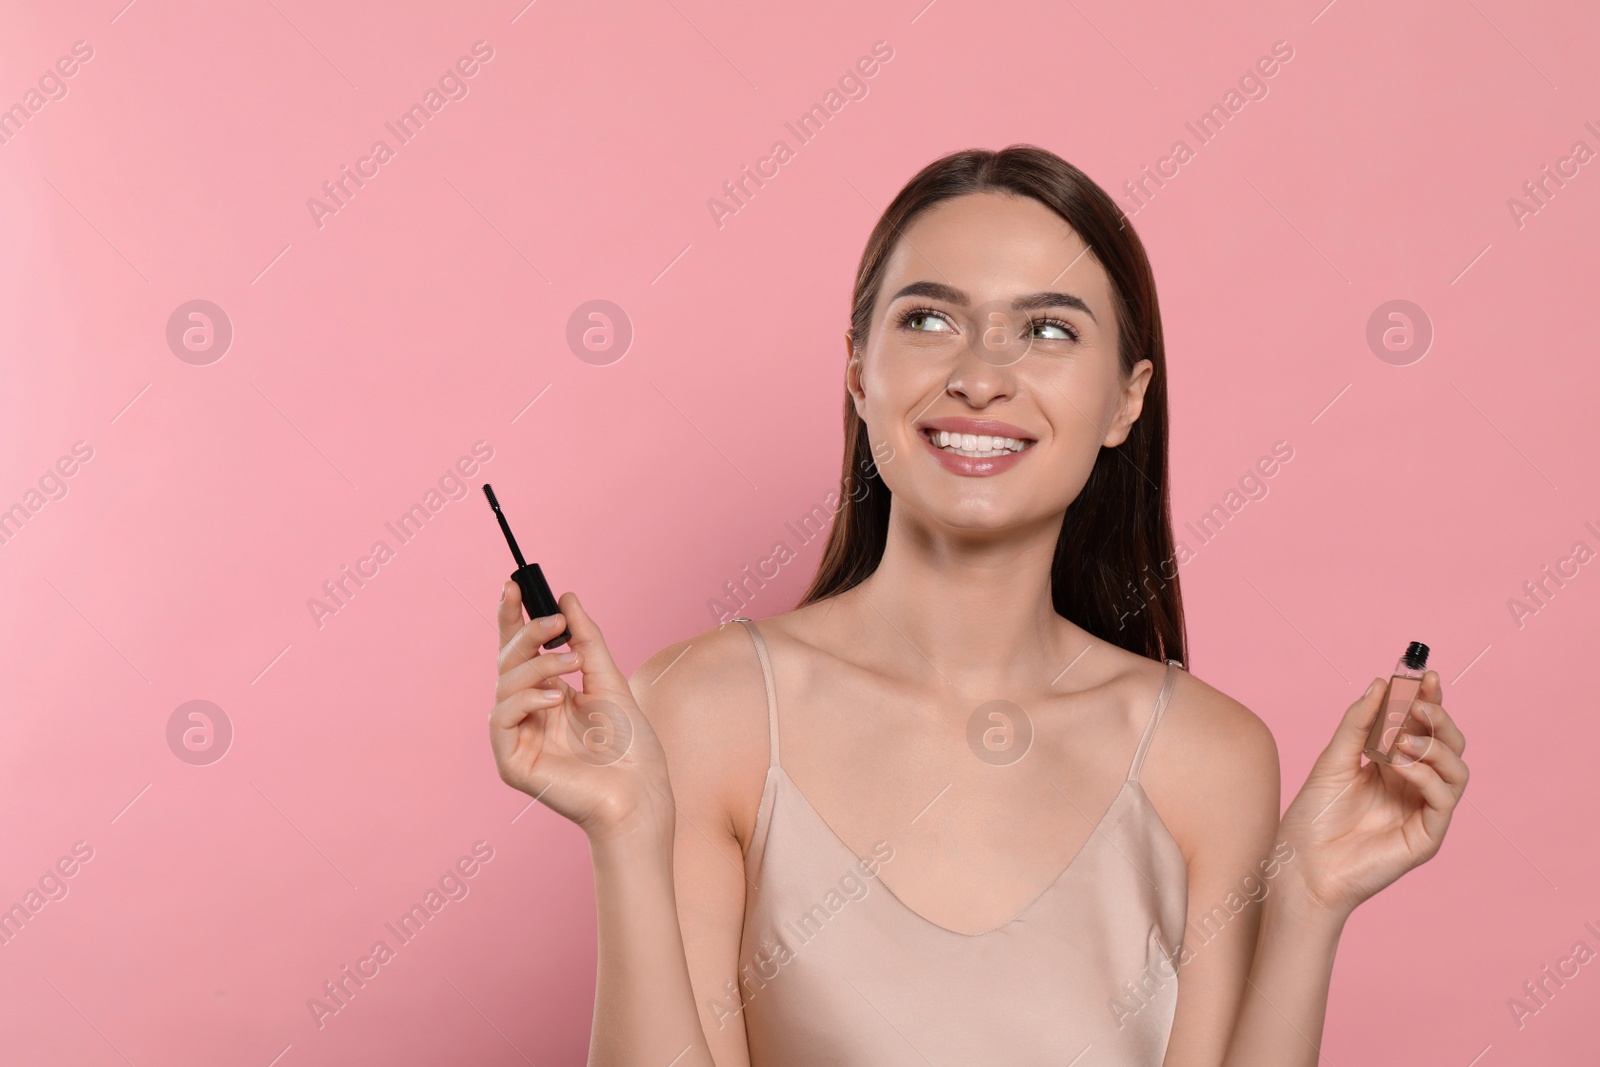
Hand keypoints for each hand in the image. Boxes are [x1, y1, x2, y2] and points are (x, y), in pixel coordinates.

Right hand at [490, 582, 672, 841]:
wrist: (640, 792)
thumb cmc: (630, 746)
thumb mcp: (608, 679)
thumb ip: (586, 640)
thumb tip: (567, 598)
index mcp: (548, 694)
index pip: (520, 650)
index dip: (512, 618)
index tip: (513, 584)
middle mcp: (528, 713)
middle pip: (508, 662)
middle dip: (528, 635)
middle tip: (555, 622)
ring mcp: (518, 738)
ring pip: (505, 685)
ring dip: (536, 666)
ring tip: (570, 665)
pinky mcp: (512, 762)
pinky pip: (502, 718)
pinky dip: (525, 699)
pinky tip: (554, 698)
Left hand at [1276, 669, 1468, 919]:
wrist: (1300, 867)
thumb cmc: (1312, 819)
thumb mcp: (1333, 760)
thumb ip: (1358, 723)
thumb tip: (1381, 684)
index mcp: (1393, 766)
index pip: (1421, 728)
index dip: (1428, 700)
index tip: (1425, 673)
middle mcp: (1413, 786)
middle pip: (1449, 745)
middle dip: (1439, 718)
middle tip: (1420, 703)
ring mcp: (1423, 812)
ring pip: (1457, 770)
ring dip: (1435, 746)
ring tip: (1402, 740)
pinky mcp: (1426, 837)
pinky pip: (1444, 800)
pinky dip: (1428, 775)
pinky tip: (1401, 765)